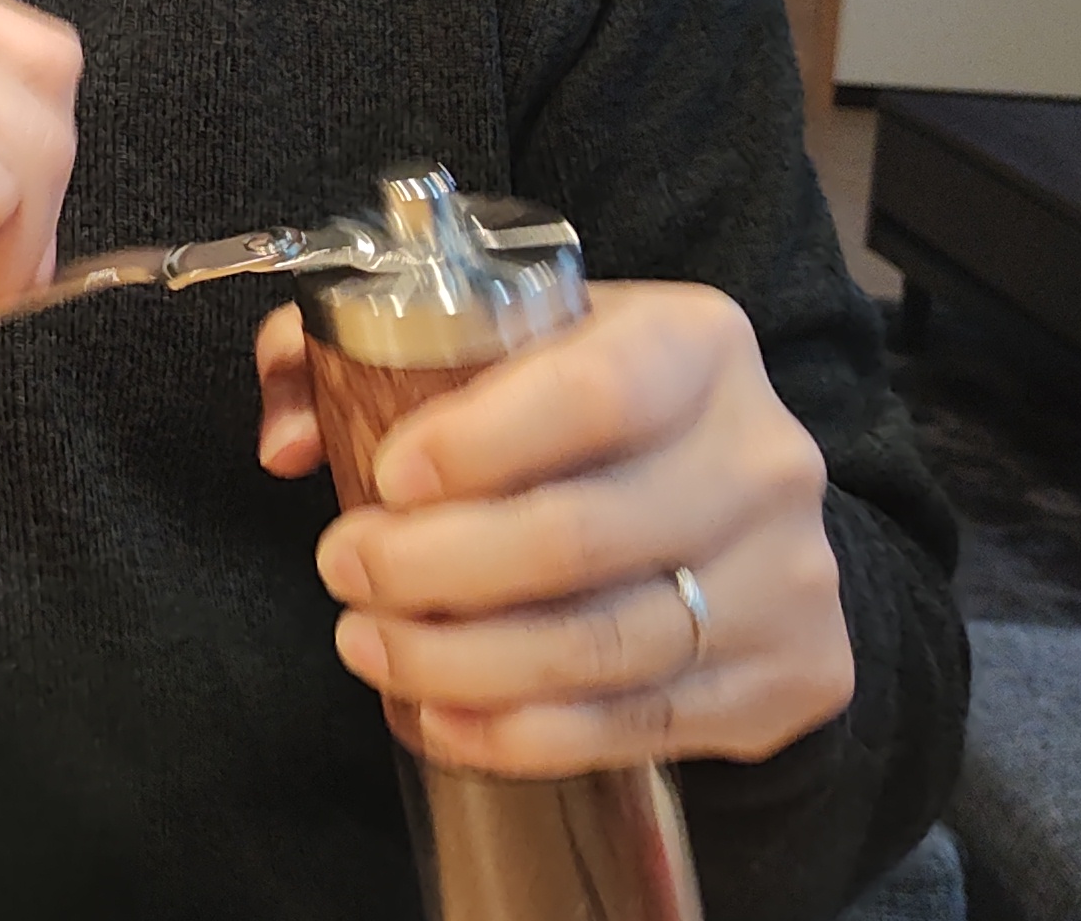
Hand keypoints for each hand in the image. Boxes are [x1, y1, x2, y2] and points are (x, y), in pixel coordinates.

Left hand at [252, 282, 854, 773]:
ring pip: (602, 648)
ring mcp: (786, 575)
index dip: (477, 443)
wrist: (750, 507)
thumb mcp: (514, 344)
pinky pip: (638, 725)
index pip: (591, 394)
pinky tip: (440, 720)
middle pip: (580, 538)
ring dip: (459, 662)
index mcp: (696, 345)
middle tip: (343, 569)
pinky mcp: (792, 674)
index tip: (386, 477)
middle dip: (430, 567)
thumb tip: (289, 438)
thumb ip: (373, 353)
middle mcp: (760, 457)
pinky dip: (521, 736)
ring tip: (369, 645)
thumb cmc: (597, 416)